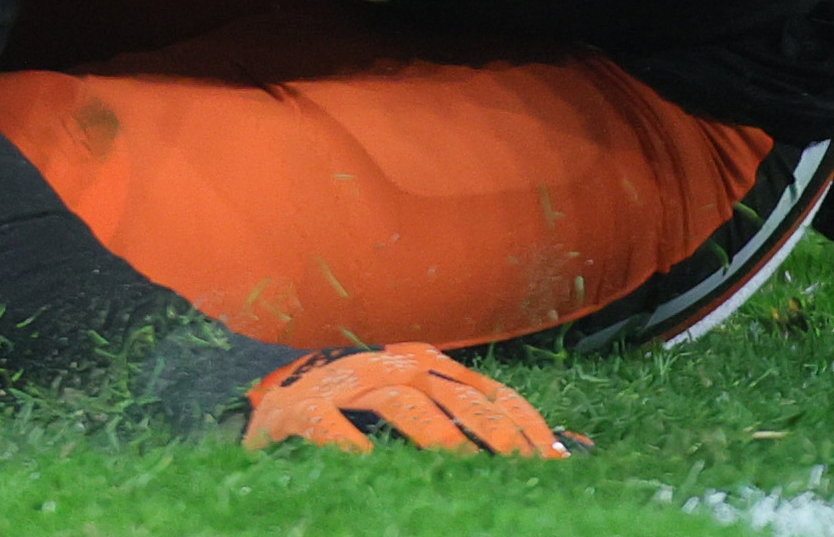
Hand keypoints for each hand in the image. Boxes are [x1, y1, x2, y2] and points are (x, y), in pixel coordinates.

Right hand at [242, 345, 582, 454]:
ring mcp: (347, 384)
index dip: (525, 425)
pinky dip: (352, 444)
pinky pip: (331, 426)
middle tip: (522, 465)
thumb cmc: (358, 412)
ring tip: (463, 465)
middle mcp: (393, 367)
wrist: (272, 402)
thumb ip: (470, 425)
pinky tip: (369, 466)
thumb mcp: (419, 409)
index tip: (555, 460)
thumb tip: (561, 452)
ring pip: (402, 401)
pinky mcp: (302, 409)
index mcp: (429, 367)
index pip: (490, 393)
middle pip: (456, 396)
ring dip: (436, 434)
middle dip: (493, 431)